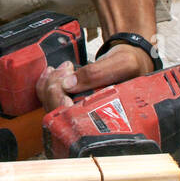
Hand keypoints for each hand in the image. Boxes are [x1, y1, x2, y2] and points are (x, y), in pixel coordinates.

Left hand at [35, 40, 157, 112]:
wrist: (132, 60)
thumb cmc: (131, 64)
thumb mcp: (121, 64)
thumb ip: (97, 73)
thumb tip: (68, 83)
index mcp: (106, 115)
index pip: (74, 120)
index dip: (62, 104)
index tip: (66, 84)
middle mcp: (90, 117)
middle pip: (58, 114)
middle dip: (54, 88)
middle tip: (67, 69)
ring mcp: (79, 110)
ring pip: (51, 106)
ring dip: (49, 85)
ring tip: (60, 68)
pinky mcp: (72, 101)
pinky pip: (51, 99)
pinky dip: (46, 85)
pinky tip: (51, 72)